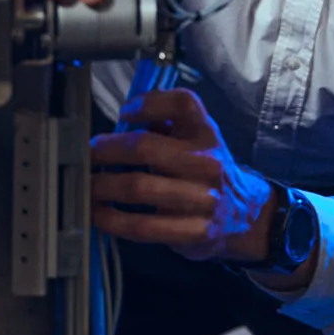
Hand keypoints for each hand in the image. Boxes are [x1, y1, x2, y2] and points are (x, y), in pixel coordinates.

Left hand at [89, 88, 277, 263]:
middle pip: (146, 147)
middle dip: (107, 150)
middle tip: (88, 155)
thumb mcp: (197, 141)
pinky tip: (98, 215)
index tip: (124, 113)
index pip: (183, 104)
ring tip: (86, 186)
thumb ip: (165, 127)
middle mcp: (207, 162)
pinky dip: (114, 220)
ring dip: (103, 186)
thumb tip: (118, 123)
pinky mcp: (195, 231)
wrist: (247, 215)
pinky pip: (144, 227)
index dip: (149, 103)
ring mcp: (202, 199)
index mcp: (206, 134)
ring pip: (139, 187)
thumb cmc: (206, 171)